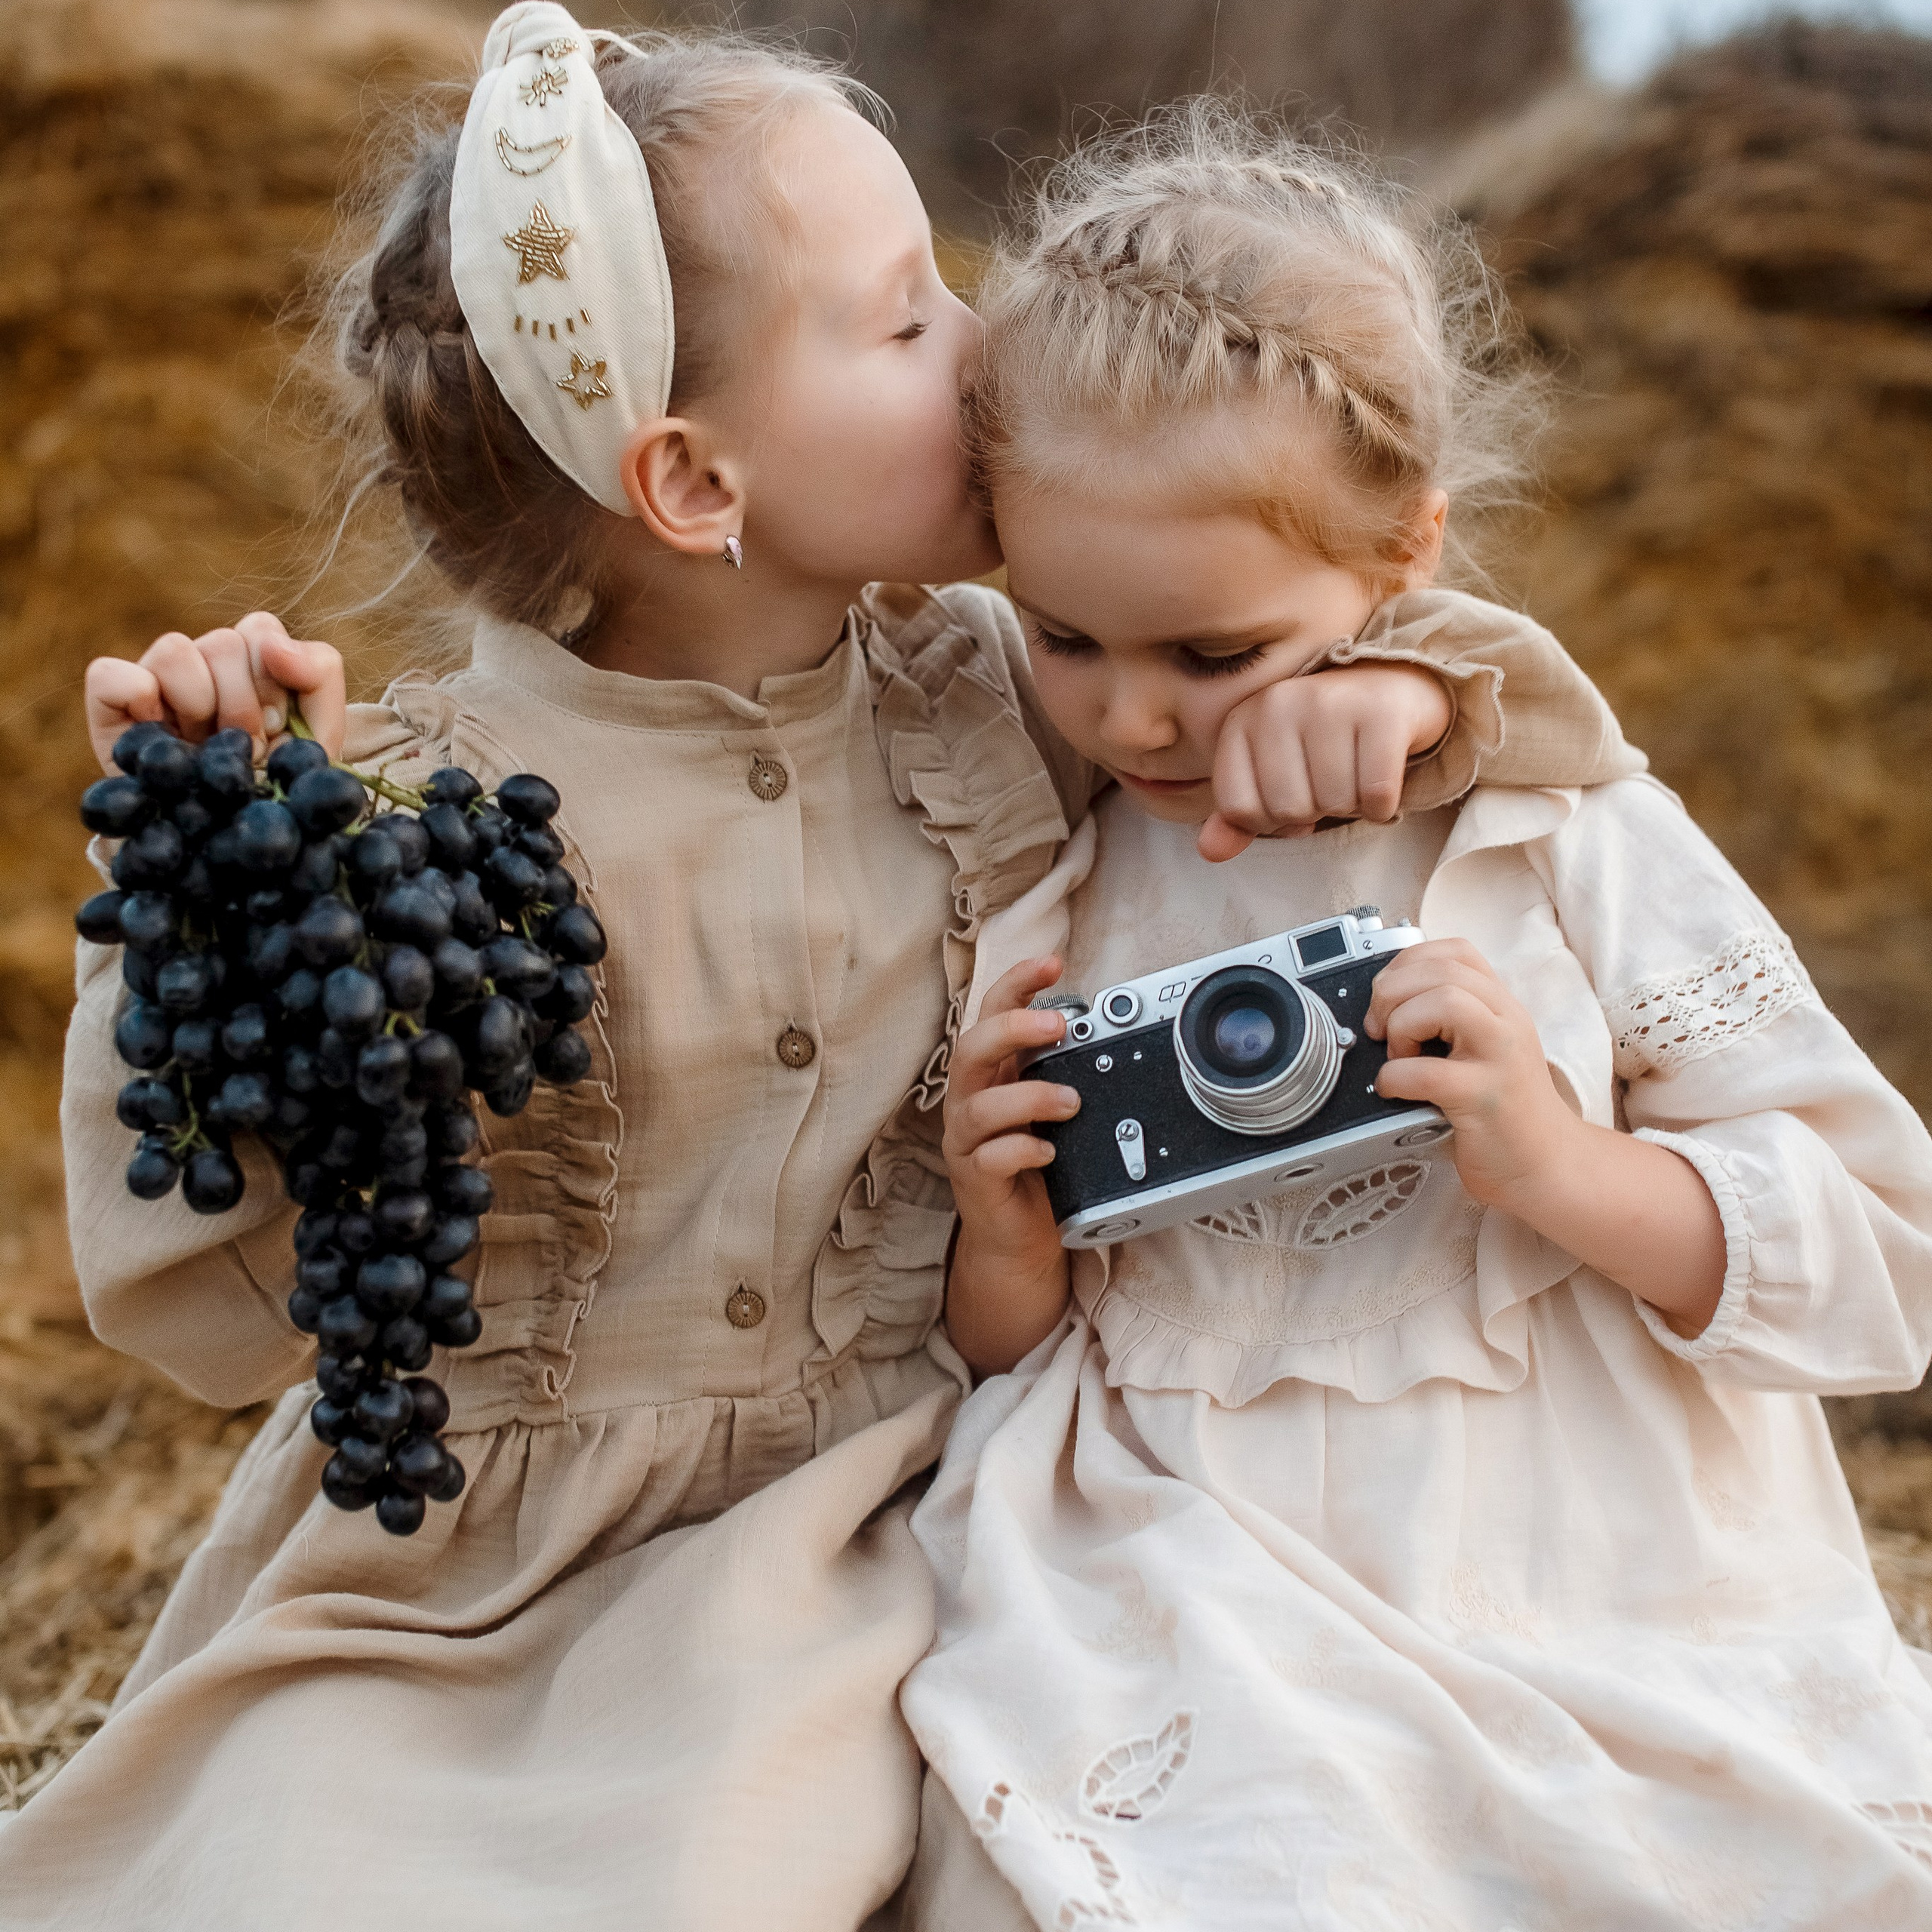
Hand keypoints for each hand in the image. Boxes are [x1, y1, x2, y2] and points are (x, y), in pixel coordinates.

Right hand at [85, 613, 346, 773]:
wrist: (231, 845)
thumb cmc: (274, 786)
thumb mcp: (319, 735)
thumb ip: (318, 673)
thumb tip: (275, 643)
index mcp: (249, 662)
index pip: (260, 629)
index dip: (274, 679)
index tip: (276, 726)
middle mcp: (201, 662)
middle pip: (224, 642)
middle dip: (243, 706)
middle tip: (244, 747)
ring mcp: (154, 678)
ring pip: (175, 650)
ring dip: (200, 707)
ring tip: (205, 749)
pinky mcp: (110, 703)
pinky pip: (112, 675)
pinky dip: (139, 700)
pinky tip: (163, 739)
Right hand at [940, 956, 1078, 1373]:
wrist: (1018, 1236)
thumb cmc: (1038, 1164)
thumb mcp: (1051, 1109)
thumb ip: (1064, 1071)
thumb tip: (1103, 1029)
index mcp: (990, 1073)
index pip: (991, 1013)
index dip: (1016, 983)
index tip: (1052, 962)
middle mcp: (970, 1100)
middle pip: (970, 1049)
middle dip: (1012, 1029)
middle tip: (1057, 1026)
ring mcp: (967, 1142)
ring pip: (980, 1106)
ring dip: (1029, 1097)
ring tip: (1071, 1103)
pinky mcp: (975, 1180)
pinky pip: (991, 1159)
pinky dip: (1022, 1150)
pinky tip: (1049, 1153)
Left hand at [1199, 662, 1452, 862]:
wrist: (1389, 690)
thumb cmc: (1322, 742)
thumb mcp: (1270, 774)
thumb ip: (1237, 816)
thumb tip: (1210, 850)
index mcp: (1241, 721)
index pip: (1238, 809)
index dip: (1268, 820)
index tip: (1290, 794)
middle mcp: (1278, 703)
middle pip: (1288, 809)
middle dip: (1315, 811)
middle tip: (1329, 781)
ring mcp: (1330, 702)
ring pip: (1334, 804)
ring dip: (1351, 806)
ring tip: (1355, 772)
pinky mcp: (1381, 712)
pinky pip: (1377, 795)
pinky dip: (1382, 805)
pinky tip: (1380, 777)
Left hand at [1365, 937, 1578, 1211]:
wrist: (1545, 1164)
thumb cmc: (1500, 1108)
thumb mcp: (1482, 1047)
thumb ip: (1449, 1018)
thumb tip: (1382, 1002)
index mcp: (1501, 1006)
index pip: (1456, 951)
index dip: (1408, 963)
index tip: (1388, 995)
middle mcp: (1506, 1022)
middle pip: (1443, 970)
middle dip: (1393, 992)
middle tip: (1379, 1029)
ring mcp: (1499, 1059)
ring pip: (1444, 1002)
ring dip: (1401, 1025)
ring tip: (1398, 1056)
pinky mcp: (1484, 1099)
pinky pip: (1427, 1072)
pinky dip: (1395, 1077)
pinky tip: (1393, 1089)